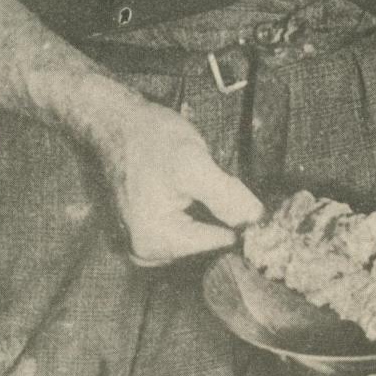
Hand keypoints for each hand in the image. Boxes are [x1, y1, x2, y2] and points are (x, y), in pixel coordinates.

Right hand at [91, 96, 263, 264]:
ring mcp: (143, 242)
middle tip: (217, 179)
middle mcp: (144, 252)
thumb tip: (257, 221)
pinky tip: (191, 189)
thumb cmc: (152, 140)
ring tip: (200, 181)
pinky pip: (184, 227)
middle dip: (220, 214)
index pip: (218, 243)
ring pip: (198, 233)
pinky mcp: (146, 230)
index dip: (240, 218)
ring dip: (209, 211)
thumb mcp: (195, 164)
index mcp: (154, 243)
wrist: (118, 123)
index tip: (244, 192)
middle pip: (207, 240)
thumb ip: (226, 197)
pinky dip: (196, 210)